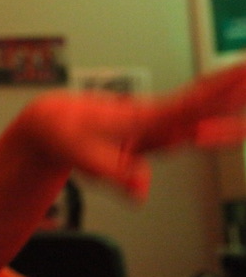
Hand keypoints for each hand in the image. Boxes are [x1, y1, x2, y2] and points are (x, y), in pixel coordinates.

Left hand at [18, 62, 245, 200]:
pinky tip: (230, 118)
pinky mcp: (151, 131)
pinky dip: (212, 114)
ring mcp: (154, 123)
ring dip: (229, 96)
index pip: (192, 104)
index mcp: (142, 118)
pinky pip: (188, 120)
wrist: (49, 122)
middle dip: (234, 86)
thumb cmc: (64, 133)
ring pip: (200, 109)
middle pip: (204, 101)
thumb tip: (143, 190)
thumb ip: (116, 174)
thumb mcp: (85, 158)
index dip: (222, 92)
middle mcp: (153, 116)